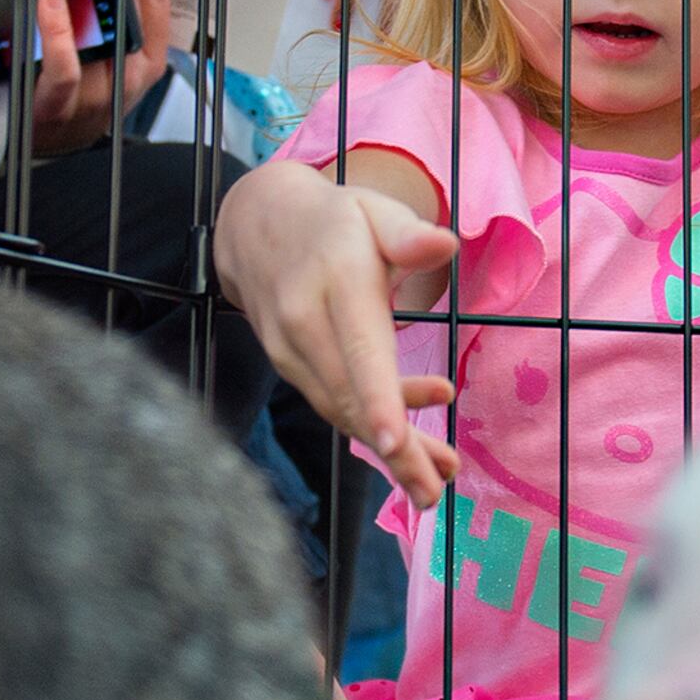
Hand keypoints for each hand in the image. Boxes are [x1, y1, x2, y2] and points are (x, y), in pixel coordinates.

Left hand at [20, 0, 171, 156]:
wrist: (49, 146)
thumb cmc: (80, 96)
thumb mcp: (119, 59)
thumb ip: (133, 15)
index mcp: (146, 60)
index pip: (153, 1)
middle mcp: (126, 78)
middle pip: (126, 8)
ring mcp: (92, 95)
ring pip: (97, 32)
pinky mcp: (56, 107)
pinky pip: (65, 70)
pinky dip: (58, 32)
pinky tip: (50, 0)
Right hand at [216, 159, 461, 508]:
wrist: (255, 225)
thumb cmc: (335, 221)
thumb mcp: (373, 210)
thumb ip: (407, 233)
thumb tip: (443, 245)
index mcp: (336, 279)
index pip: (358, 346)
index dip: (377, 398)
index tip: (396, 442)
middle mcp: (304, 320)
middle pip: (350, 396)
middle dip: (394, 450)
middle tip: (435, 490)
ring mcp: (289, 348)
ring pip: (339, 410)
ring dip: (388, 452)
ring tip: (434, 481)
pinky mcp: (286, 365)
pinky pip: (330, 403)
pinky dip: (367, 430)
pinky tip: (407, 446)